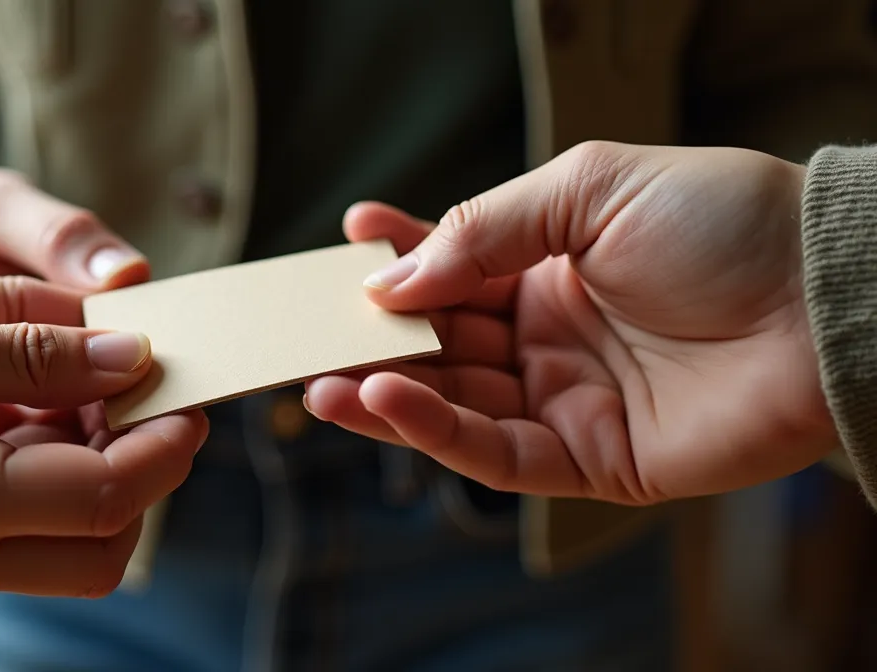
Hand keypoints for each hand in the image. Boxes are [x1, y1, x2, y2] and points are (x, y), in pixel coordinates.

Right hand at [0, 266, 206, 603]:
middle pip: (104, 544)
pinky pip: (21, 536)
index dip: (165, 442)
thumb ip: (28, 344)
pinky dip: (46, 479)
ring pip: (69, 547)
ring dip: (95, 471)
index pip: (106, 495)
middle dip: (142, 468)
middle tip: (131, 389)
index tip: (185, 386)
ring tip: (68, 387)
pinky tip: (23, 412)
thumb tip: (129, 354)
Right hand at [306, 141, 835, 503]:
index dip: (400, 259)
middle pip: (442, 347)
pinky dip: (436, 431)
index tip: (346, 241)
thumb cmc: (725, 224)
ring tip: (321, 381)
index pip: (456, 269)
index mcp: (556, 268)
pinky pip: (498, 453)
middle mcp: (554, 338)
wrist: (826, 296)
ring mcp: (570, 402)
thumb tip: (393, 279)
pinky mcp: (593, 462)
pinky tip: (386, 398)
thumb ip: (487, 228)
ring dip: (384, 395)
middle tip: (303, 334)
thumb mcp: (590, 189)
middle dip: (372, 341)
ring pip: (456, 406)